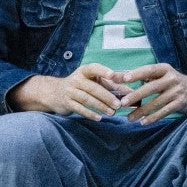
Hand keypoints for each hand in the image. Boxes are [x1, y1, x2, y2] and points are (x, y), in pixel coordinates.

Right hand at [10, 64, 131, 118]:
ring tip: (112, 113)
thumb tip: (131, 92)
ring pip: (87, 99)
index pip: (94, 68)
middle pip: (93, 87)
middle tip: (119, 104)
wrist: (55, 93)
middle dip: (107, 96)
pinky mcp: (67, 102)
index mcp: (84, 71)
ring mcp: (70, 91)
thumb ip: (111, 85)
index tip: (113, 75)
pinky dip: (89, 113)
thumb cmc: (81, 86)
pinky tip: (99, 118)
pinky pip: (79, 108)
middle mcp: (76, 79)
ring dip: (100, 106)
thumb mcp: (93, 81)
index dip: (103, 71)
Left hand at [118, 64, 186, 123]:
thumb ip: (143, 75)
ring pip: (156, 102)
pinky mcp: (180, 103)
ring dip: (142, 111)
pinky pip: (164, 112)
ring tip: (129, 118)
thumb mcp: (162, 74)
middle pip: (151, 87)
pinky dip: (153, 118)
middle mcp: (171, 79)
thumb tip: (117, 76)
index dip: (136, 74)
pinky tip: (143, 122)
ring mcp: (177, 92)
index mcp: (165, 69)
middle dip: (136, 95)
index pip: (148, 70)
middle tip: (122, 102)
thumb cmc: (172, 82)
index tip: (123, 78)